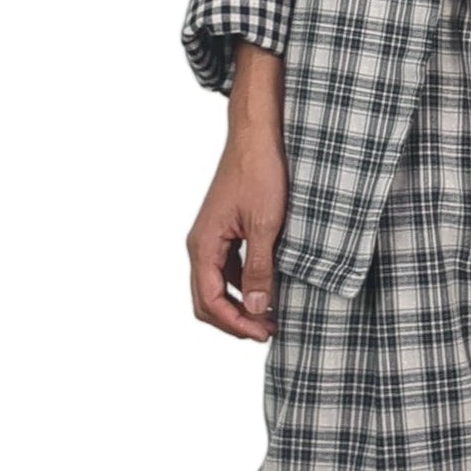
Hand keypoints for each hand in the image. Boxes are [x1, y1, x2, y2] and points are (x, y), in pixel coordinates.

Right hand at [187, 123, 286, 340]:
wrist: (257, 136)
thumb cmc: (260, 172)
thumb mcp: (266, 224)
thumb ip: (259, 269)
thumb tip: (258, 309)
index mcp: (203, 244)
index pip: (209, 301)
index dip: (235, 324)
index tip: (263, 333)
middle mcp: (200, 244)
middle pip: (205, 300)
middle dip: (233, 321)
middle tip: (266, 331)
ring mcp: (210, 237)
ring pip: (214, 286)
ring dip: (238, 305)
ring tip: (269, 315)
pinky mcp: (223, 230)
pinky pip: (225, 268)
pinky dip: (241, 285)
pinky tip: (266, 287)